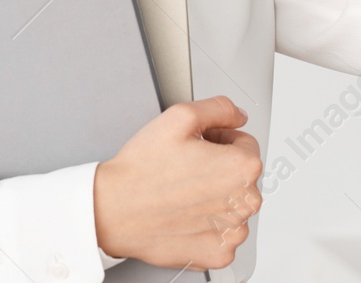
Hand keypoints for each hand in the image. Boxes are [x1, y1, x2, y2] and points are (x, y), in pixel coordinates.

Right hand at [93, 95, 262, 270]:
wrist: (115, 210)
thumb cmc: (143, 169)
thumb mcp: (179, 117)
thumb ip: (219, 108)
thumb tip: (238, 115)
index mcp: (242, 168)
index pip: (245, 144)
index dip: (219, 139)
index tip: (198, 146)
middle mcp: (245, 203)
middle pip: (241, 176)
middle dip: (219, 168)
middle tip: (185, 168)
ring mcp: (233, 232)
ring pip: (233, 205)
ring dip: (214, 197)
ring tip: (181, 192)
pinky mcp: (219, 253)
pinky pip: (222, 233)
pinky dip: (207, 225)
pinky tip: (183, 214)